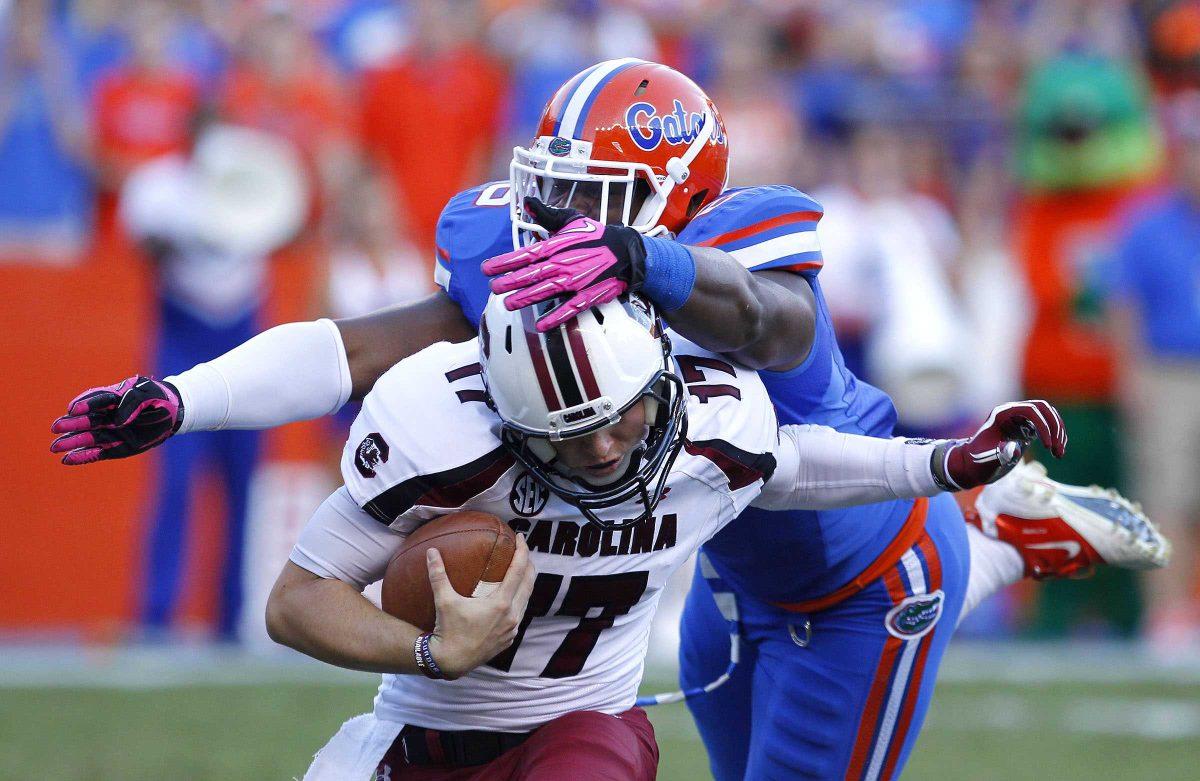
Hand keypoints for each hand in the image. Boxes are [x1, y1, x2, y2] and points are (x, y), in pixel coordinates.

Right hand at [50, 376, 181, 464]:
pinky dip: (83, 456)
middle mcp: (108, 415)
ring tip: (55, 447)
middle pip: (87, 420)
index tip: (74, 409)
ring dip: (72, 442)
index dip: (85, 404)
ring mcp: (111, 431)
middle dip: (71, 424)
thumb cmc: (157, 399)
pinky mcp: (116, 447)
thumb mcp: (148, 394)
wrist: (172, 413)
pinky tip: (67, 459)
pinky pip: (98, 452)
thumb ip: (132, 403)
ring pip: (89, 438)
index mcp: (113, 397)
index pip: (96, 400)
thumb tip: (118, 422)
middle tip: (56, 428)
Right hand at [425, 534, 535, 678]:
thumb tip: (431, 552)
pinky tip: (511, 597)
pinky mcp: (509, 639)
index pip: (518, 571)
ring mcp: (512, 629)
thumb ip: (438, 574)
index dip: (522, 552)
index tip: (521, 538)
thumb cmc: (448, 630)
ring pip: (526, 600)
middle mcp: (511, 616)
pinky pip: (520, 615)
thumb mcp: (444, 601)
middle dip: (528, 564)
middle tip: (523, 550)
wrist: (451, 662)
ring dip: (525, 583)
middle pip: (528, 583)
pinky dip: (519, 601)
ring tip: (520, 571)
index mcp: (500, 604)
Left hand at [482, 197, 646, 331]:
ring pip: (546, 291)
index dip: (504, 262)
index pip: (525, 254)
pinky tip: (541, 325)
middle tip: (493, 287)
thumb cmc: (596, 235)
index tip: (487, 268)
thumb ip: (547, 215)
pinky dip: (555, 317)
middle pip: (531, 274)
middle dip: (510, 281)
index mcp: (557, 246)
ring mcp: (575, 281)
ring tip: (507, 304)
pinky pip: (570, 308)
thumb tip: (528, 202)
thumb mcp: (571, 220)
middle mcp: (563, 264)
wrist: (626, 252)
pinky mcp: (588, 295)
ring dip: (525, 299)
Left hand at [933, 400, 1066, 489]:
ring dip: (1057, 433)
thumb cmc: (976, 462)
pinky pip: (1047, 426)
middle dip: (1054, 427)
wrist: (972, 466)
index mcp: (1001, 414)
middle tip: (1057, 449)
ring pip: (1048, 417)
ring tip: (1058, 454)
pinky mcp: (1026, 430)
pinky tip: (1057, 452)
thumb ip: (1000, 454)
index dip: (1043, 425)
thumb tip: (1015, 449)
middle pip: (1043, 409)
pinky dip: (1055, 437)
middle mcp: (1012, 413)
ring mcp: (1020, 420)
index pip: (1030, 410)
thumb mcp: (986, 460)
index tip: (1048, 446)